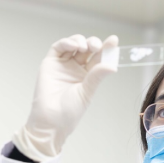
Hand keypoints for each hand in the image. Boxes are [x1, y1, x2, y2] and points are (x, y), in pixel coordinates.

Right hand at [12, 34, 118, 160]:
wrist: (51, 121)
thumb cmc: (69, 112)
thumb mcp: (87, 92)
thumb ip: (96, 76)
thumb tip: (112, 66)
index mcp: (87, 76)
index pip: (98, 59)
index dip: (106, 49)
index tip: (113, 41)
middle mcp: (75, 69)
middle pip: (87, 49)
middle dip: (93, 43)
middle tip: (97, 47)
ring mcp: (63, 65)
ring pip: (73, 45)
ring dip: (80, 41)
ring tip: (85, 47)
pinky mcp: (50, 63)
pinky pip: (58, 48)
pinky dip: (66, 42)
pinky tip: (74, 46)